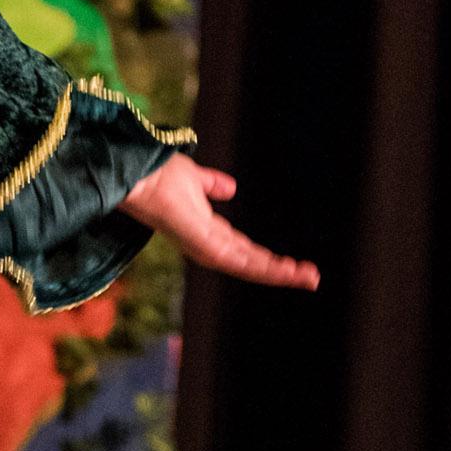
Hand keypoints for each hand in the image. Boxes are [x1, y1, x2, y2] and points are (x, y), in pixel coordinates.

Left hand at [122, 153, 319, 289]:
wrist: (137, 172)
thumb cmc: (156, 173)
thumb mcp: (194, 179)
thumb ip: (212, 185)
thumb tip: (232, 189)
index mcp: (206, 230)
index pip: (243, 250)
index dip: (268, 258)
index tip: (295, 265)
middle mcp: (206, 243)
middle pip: (250, 262)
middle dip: (281, 271)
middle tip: (312, 278)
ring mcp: (204, 247)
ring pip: (248, 266)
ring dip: (280, 273)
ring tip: (309, 277)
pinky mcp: (202, 246)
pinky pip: (238, 262)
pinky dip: (264, 268)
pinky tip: (286, 271)